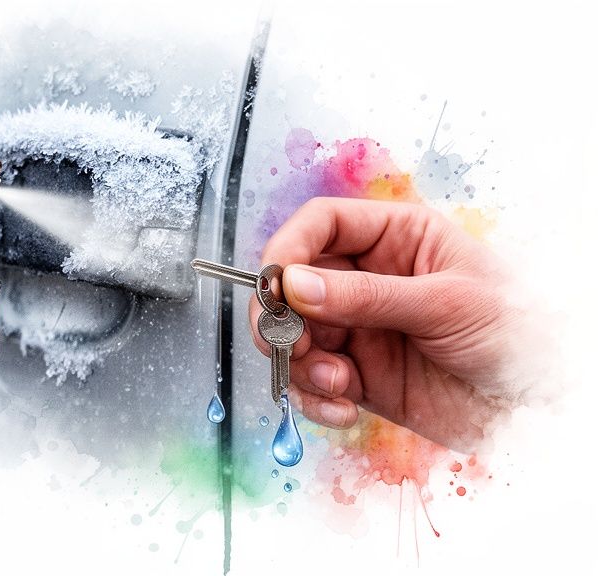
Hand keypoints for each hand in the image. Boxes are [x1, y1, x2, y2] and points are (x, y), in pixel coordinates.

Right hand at [253, 197, 525, 450]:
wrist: (540, 405)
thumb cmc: (517, 333)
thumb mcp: (444, 303)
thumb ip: (366, 295)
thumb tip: (295, 285)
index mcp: (396, 239)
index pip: (323, 225)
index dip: (289, 248)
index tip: (274, 284)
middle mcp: (369, 279)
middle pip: (293, 283)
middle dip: (280, 317)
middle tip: (287, 344)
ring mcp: (360, 328)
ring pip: (294, 336)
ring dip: (300, 364)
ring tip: (335, 384)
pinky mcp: (358, 375)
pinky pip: (312, 382)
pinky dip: (314, 398)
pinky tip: (343, 408)